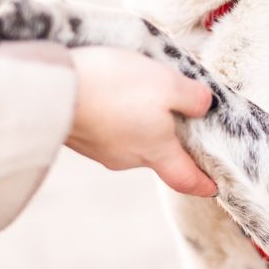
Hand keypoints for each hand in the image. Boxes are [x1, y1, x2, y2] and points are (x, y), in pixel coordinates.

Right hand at [66, 47, 216, 196]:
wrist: (54, 88)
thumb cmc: (115, 88)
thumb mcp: (167, 83)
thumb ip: (191, 97)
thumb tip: (203, 107)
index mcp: (157, 152)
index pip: (187, 179)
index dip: (204, 183)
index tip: (214, 185)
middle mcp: (129, 159)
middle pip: (158, 154)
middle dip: (168, 138)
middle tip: (175, 110)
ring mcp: (100, 150)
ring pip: (130, 139)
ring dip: (138, 120)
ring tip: (135, 89)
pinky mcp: (79, 136)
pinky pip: (106, 128)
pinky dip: (113, 113)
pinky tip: (109, 89)